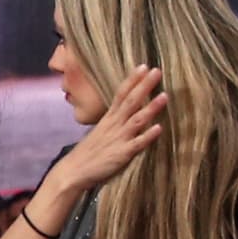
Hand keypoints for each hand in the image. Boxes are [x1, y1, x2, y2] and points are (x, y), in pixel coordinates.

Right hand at [55, 65, 166, 192]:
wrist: (73, 172)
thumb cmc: (87, 153)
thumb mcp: (99, 132)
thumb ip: (113, 122)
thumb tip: (125, 114)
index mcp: (108, 119)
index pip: (120, 94)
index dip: (132, 80)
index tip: (143, 66)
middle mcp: (114, 125)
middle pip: (130, 102)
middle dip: (144, 86)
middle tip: (157, 71)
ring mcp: (118, 139)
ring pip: (137, 120)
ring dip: (151, 108)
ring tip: (165, 96)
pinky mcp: (121, 154)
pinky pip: (137, 144)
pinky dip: (147, 136)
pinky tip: (159, 128)